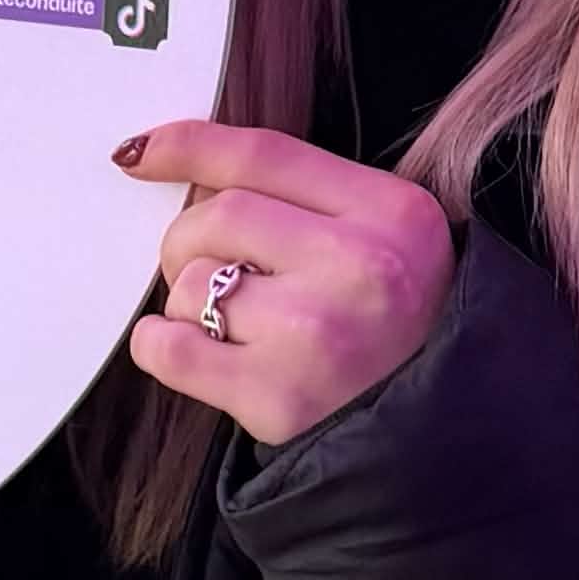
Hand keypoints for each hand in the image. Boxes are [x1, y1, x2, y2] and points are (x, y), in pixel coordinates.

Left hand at [117, 117, 458, 450]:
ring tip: (233, 326)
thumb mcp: (388, 235)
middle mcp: (359, 266)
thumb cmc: (399, 327)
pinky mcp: (279, 398)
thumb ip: (306, 195)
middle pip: (217, 215)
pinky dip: (159, 344)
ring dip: (189, 303)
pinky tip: (183, 346)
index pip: (263, 155)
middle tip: (212, 271)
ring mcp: (316, 334)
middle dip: (190, 241)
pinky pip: (172, 351)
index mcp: (392, 211)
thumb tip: (187, 163)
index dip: (187, 146)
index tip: (141, 153)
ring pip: (191, 285)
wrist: (437, 433)